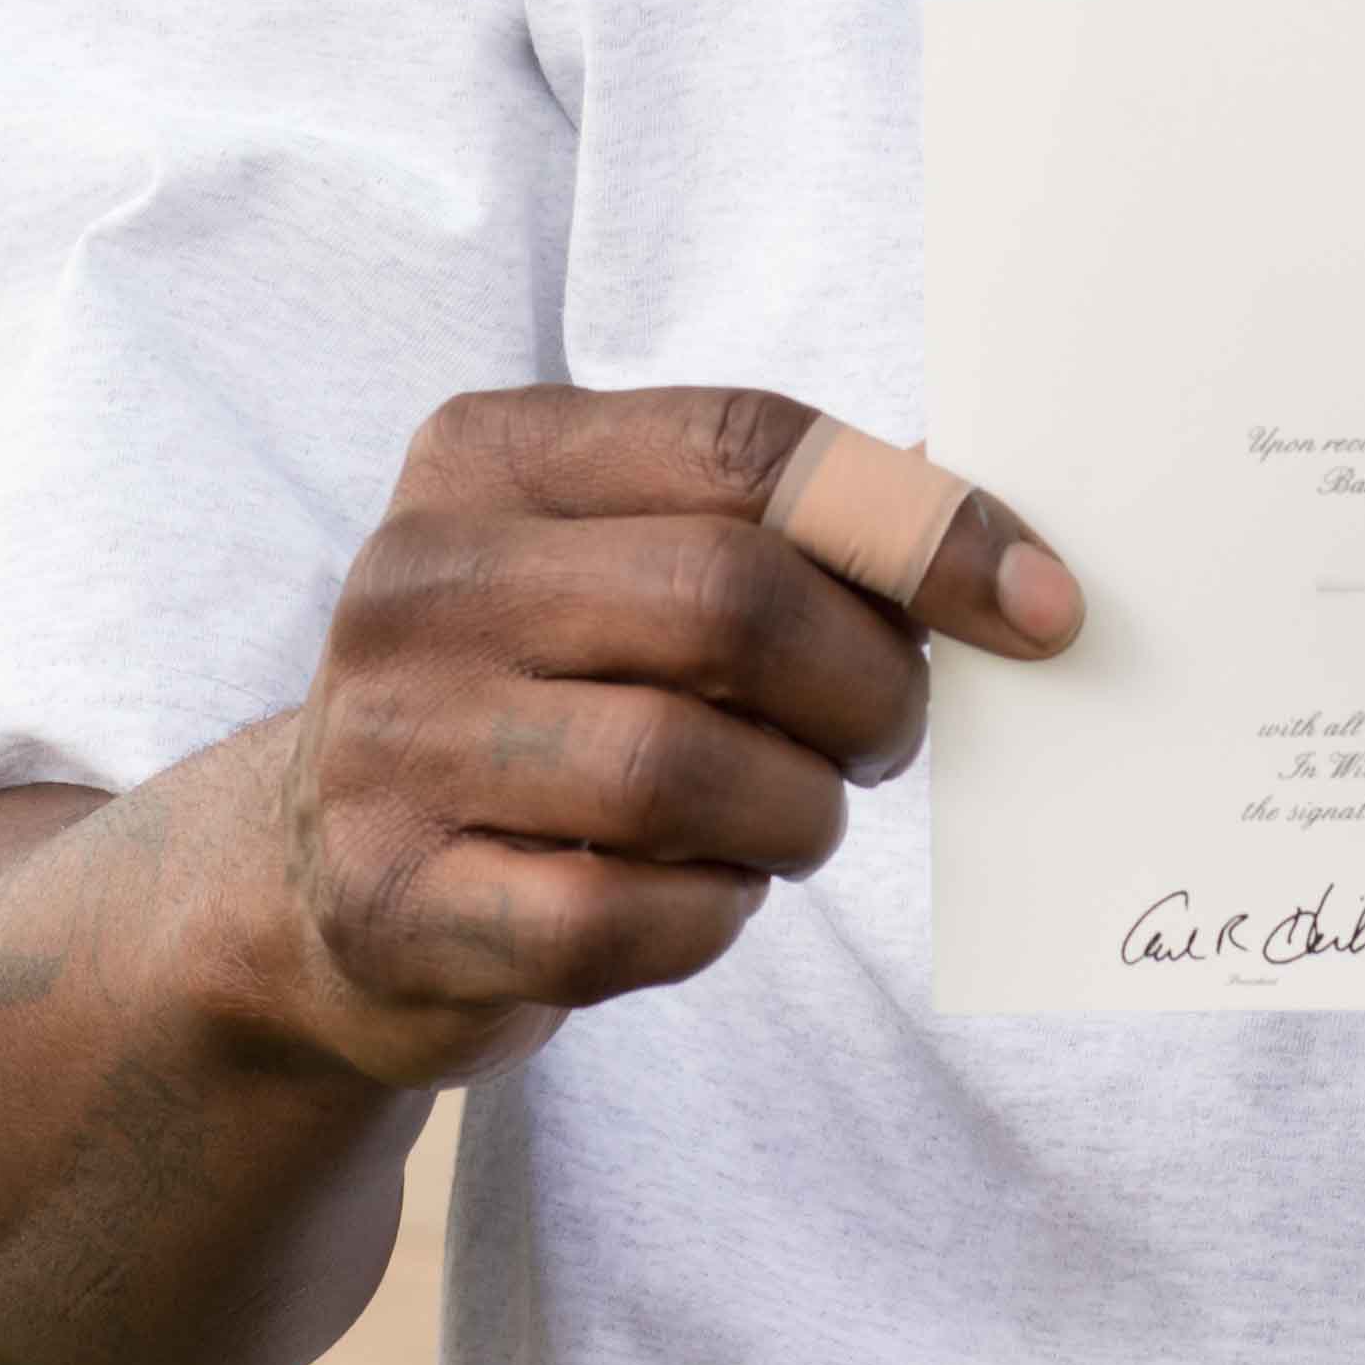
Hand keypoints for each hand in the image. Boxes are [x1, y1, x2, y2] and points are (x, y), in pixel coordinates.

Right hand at [258, 381, 1082, 1087]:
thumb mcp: (620, 568)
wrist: (325, 891)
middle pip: (729, 602)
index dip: (921, 528)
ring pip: (683, 768)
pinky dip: (711, 916)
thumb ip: (778, 531)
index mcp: (488, 455)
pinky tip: (703, 894)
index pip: (747, 446)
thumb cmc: (544, 703)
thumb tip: (995, 541)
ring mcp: (386, 745)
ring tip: (793, 818)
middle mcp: (416, 580)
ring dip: (798, 812)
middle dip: (867, 686)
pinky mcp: (393, 903)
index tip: (1038, 606)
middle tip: (889, 738)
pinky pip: (624, 918)